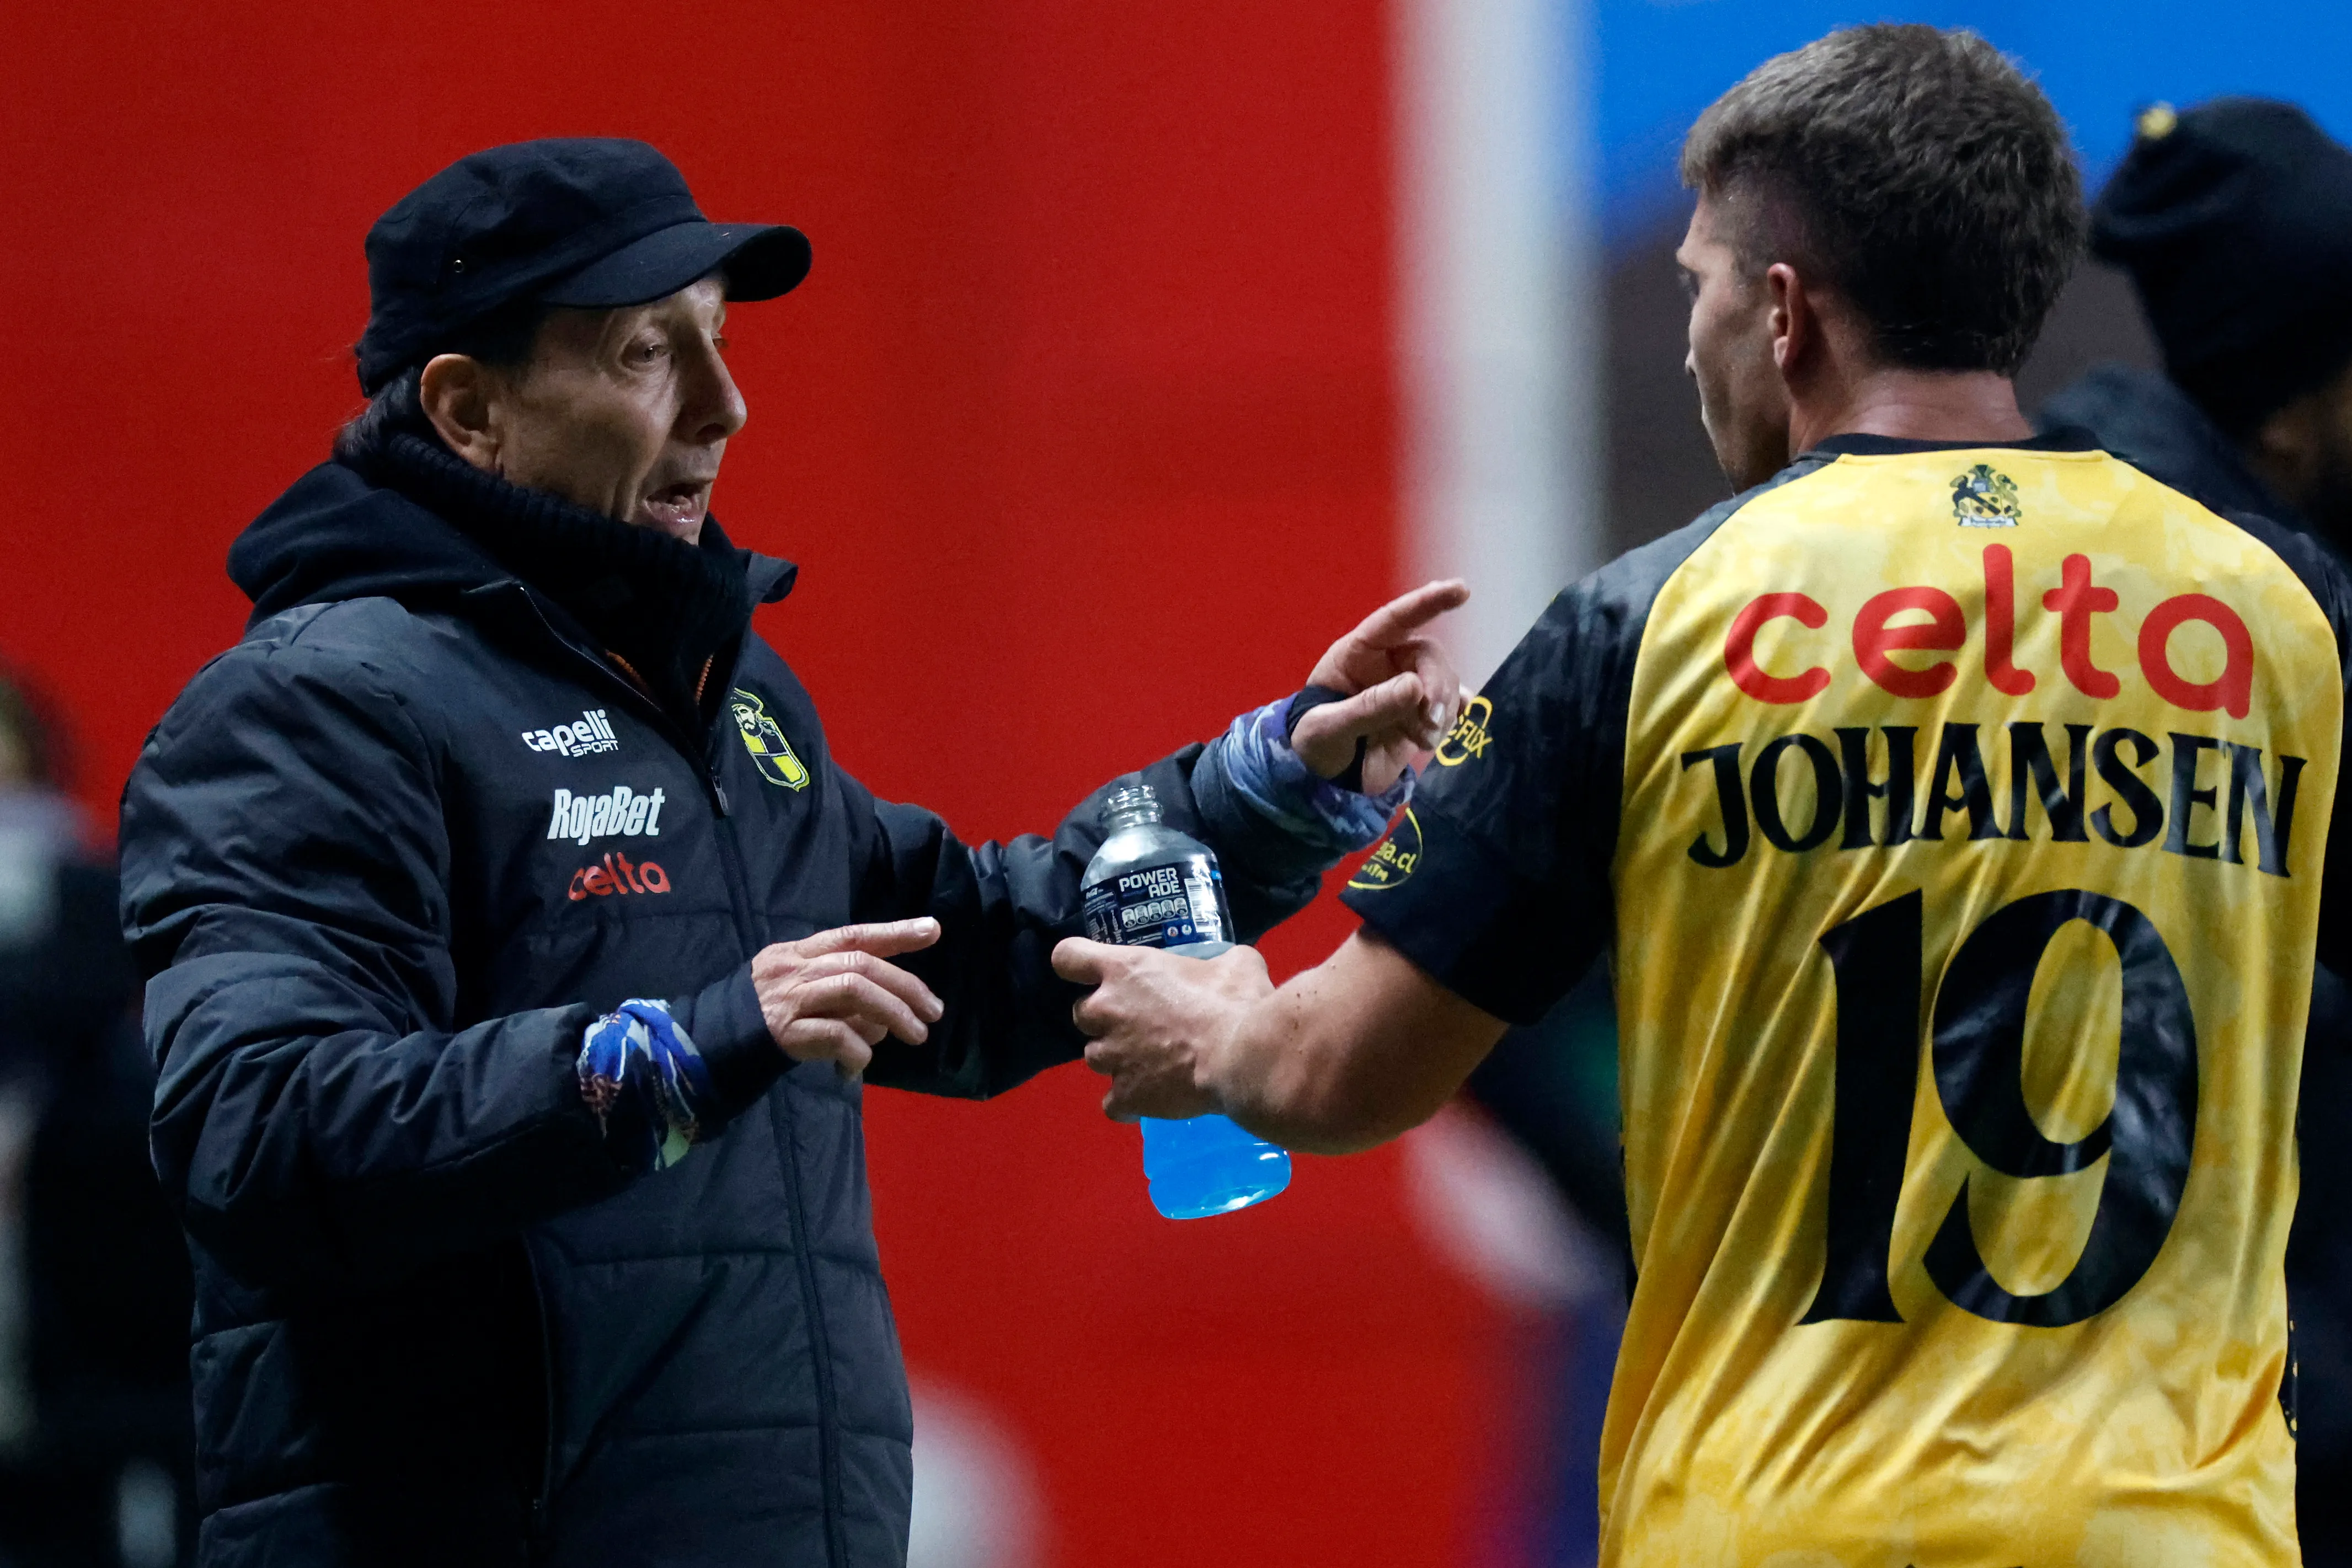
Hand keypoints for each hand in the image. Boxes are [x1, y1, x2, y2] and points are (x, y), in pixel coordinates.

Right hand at [751, 918, 943, 1077]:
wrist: (715, 1042)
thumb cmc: (768, 1014)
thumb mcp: (800, 985)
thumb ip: (839, 985)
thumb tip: (894, 1005)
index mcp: (801, 951)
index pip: (853, 934)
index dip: (894, 931)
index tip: (932, 930)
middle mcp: (796, 968)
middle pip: (861, 964)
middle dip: (905, 986)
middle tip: (933, 1011)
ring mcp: (789, 998)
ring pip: (853, 991)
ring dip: (893, 1014)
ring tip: (917, 1035)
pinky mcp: (785, 1032)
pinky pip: (836, 1035)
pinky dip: (859, 1050)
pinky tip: (860, 1064)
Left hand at [1052, 937, 1275, 1120]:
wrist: (1243, 1059)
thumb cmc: (1236, 1003)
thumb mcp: (1234, 965)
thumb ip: (1218, 961)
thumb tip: (1231, 966)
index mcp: (1124, 970)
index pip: (1068, 957)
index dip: (1077, 964)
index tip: (1095, 973)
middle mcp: (1106, 1010)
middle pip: (1081, 1013)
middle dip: (1105, 1018)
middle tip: (1141, 1024)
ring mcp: (1110, 1056)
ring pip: (1095, 1057)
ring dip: (1117, 1058)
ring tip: (1152, 1063)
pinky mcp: (1123, 1095)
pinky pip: (1112, 1103)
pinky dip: (1128, 1101)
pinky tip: (1152, 1097)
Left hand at [1293, 580, 1470, 793]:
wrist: (1321, 780)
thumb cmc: (1313, 743)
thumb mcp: (1328, 727)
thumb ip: (1368, 707)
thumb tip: (1415, 686)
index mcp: (1358, 653)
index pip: (1394, 619)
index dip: (1427, 602)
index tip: (1460, 590)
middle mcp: (1387, 664)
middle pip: (1428, 655)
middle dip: (1437, 684)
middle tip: (1431, 719)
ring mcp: (1407, 690)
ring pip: (1444, 681)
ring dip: (1442, 709)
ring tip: (1423, 738)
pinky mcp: (1421, 715)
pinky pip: (1450, 707)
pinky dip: (1449, 720)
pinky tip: (1437, 735)